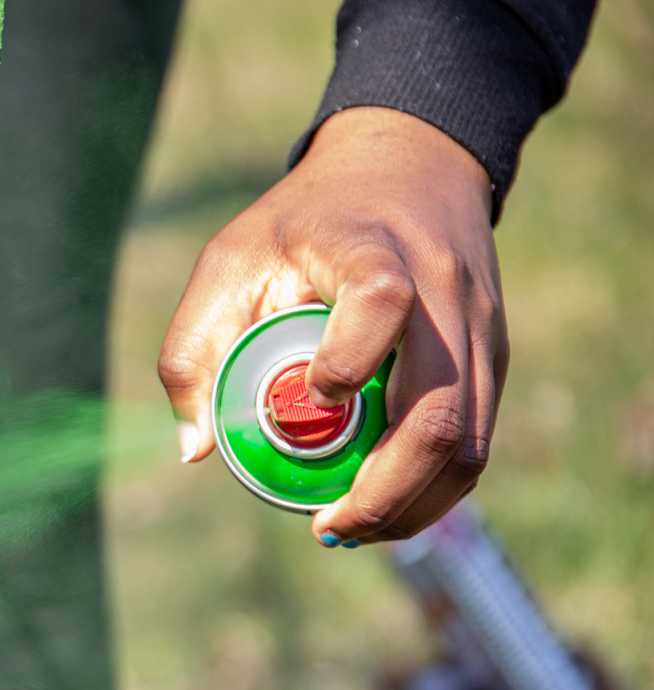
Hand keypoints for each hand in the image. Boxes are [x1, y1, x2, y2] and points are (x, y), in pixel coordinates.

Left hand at [157, 107, 507, 544]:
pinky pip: (475, 441)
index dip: (346, 359)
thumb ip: (194, 348)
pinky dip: (429, 488)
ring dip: (411, 506)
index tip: (310, 397)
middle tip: (328, 526)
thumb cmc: (304, 220)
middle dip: (382, 492)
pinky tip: (381, 504)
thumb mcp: (231, 258)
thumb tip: (196, 448)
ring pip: (469, 444)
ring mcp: (480, 330)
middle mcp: (442, 294)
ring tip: (350, 528)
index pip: (380, 301)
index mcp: (371, 251)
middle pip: (438, 413)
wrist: (412, 162)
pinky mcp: (495, 357)